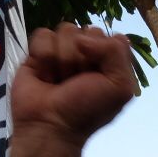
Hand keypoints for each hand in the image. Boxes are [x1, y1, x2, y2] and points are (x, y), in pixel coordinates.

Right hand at [12, 25, 136, 147]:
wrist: (50, 126)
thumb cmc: (86, 110)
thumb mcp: (120, 87)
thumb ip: (117, 53)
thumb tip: (84, 36)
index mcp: (109, 62)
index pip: (112, 36)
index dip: (104, 52)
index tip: (98, 75)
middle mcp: (87, 54)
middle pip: (87, 30)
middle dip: (83, 58)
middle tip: (76, 82)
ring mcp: (62, 51)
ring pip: (65, 30)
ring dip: (63, 59)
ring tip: (59, 81)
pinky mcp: (38, 52)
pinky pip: (43, 35)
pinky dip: (43, 56)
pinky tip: (44, 75)